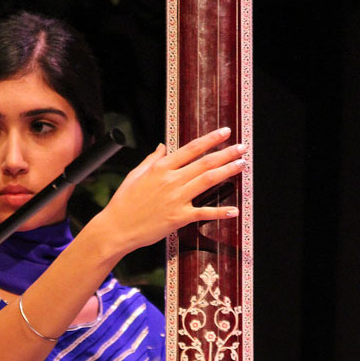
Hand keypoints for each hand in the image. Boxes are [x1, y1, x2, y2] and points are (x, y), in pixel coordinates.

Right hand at [96, 126, 244, 256]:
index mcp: (160, 167)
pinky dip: (220, 212)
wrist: (117, 228)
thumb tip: (162, 146)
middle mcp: (171, 180)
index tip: (225, 133)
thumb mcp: (135, 175)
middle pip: (205, 163)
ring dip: (227, 172)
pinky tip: (234, 210)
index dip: (210, 140)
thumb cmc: (123, 202)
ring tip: (241, 166)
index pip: (191, 149)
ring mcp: (176, 199)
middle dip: (226, 154)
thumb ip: (152, 159)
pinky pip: (204, 213)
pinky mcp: (179, 218)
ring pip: (208, 181)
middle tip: (242, 148)